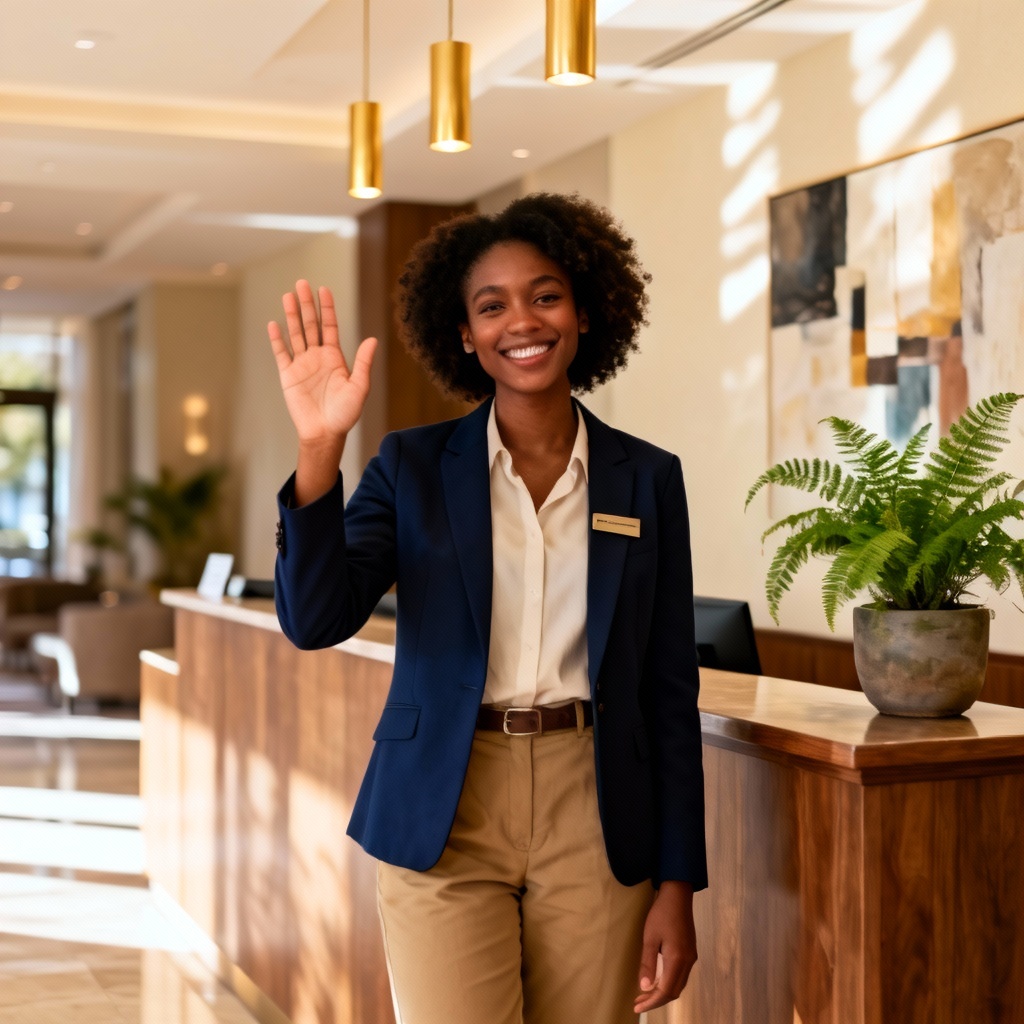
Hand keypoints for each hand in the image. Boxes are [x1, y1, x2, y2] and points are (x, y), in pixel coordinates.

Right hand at [268, 279, 376, 446]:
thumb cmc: (345, 413)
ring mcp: (301, 364)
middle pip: (310, 325)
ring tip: (287, 295)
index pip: (329, 326)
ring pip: (295, 334)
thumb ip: (363, 363)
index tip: (324, 290)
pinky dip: (277, 340)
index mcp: (334, 357)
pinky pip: (281, 353)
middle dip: (306, 305)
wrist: (325, 432)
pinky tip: (273, 324)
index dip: (326, 308)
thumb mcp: (359, 387)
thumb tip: (373, 339)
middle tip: (302, 283)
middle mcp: (317, 357)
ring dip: (291, 316)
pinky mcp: (288, 375)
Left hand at [634, 880, 696, 1013]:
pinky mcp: (690, 952)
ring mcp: (691, 957)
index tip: (637, 1007)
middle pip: (674, 991)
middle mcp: (688, 961)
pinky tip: (657, 980)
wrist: (678, 895)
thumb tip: (645, 987)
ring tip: (645, 994)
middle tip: (638, 1002)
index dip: (652, 1002)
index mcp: (678, 959)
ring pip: (678, 984)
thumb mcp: (650, 937)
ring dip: (662, 992)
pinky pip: (681, 975)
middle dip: (656, 1000)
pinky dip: (669, 983)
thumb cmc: (661, 914)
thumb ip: (648, 963)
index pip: (666, 991)